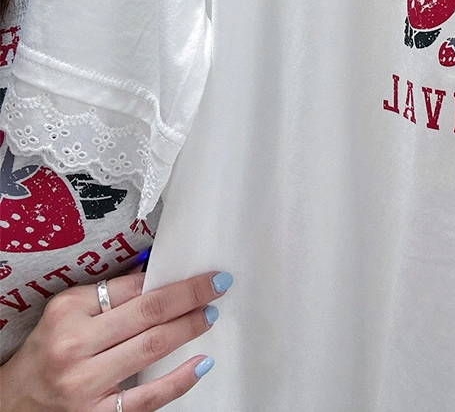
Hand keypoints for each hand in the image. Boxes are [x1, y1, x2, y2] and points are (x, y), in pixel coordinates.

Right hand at [0, 269, 232, 410]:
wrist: (14, 402)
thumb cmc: (48, 350)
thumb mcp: (66, 312)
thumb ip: (107, 294)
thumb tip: (155, 274)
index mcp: (68, 312)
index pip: (130, 289)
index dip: (168, 280)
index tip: (198, 272)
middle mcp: (76, 346)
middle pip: (146, 314)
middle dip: (188, 297)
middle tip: (216, 285)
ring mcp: (86, 385)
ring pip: (151, 349)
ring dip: (187, 329)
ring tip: (209, 315)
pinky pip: (147, 398)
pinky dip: (179, 380)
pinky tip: (201, 364)